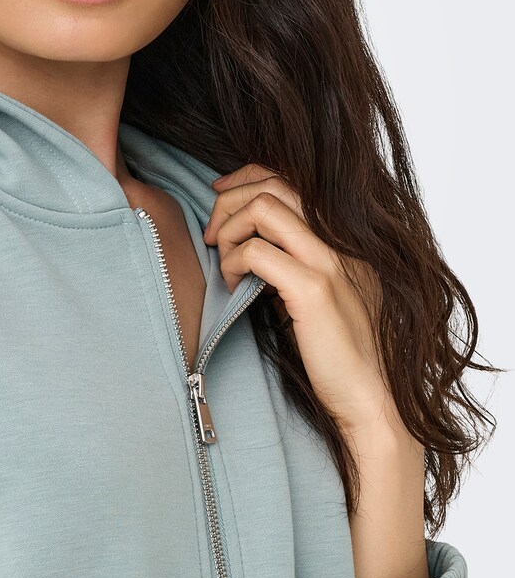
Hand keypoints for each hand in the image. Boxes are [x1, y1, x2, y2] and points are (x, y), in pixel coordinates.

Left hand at [204, 163, 403, 441]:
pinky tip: (234, 285)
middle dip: (228, 201)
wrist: (366, 399)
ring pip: (263, 207)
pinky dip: (233, 262)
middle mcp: (338, 242)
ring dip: (230, 229)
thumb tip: (245, 237)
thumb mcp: (310, 293)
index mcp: (339, 239)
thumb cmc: (333, 352)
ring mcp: (328, 263)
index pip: (288, 179)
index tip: (219, 196)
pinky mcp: (313, 290)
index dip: (245, 178)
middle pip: (272, 183)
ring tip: (226, 264)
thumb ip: (290, 260)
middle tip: (212, 236)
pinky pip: (257, 252)